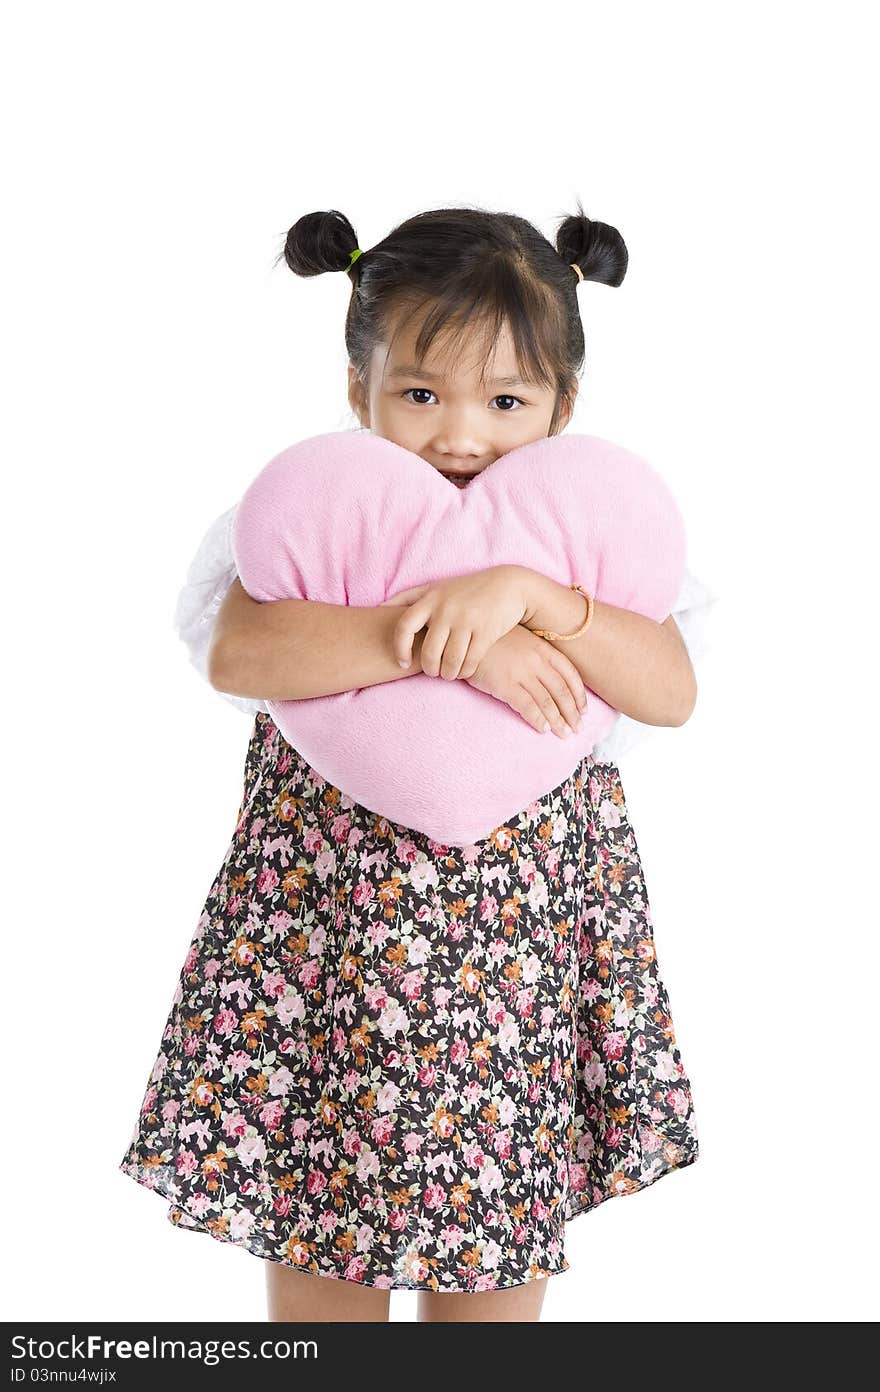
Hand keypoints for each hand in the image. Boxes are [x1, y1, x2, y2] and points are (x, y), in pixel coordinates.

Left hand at [379, 566, 531, 678]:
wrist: (508, 586)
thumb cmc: (466, 590)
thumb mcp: (437, 587)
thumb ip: (409, 597)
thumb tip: (379, 606)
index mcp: (430, 599)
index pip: (403, 627)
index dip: (399, 649)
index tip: (402, 662)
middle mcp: (446, 609)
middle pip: (428, 652)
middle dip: (429, 668)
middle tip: (433, 672)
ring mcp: (466, 621)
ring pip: (449, 661)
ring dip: (448, 674)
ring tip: (448, 674)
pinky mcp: (485, 632)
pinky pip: (469, 662)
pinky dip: (465, 671)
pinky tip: (464, 670)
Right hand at [465, 624, 587, 736]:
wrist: (464, 638)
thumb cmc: (491, 640)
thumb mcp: (520, 640)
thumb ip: (537, 654)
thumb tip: (551, 678)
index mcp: (543, 648)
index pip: (570, 674)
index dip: (579, 695)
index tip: (583, 710)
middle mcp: (536, 660)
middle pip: (561, 691)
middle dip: (572, 712)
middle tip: (578, 728)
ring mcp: (520, 672)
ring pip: (547, 701)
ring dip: (558, 721)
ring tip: (564, 734)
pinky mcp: (504, 684)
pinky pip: (527, 706)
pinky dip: (537, 719)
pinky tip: (542, 729)